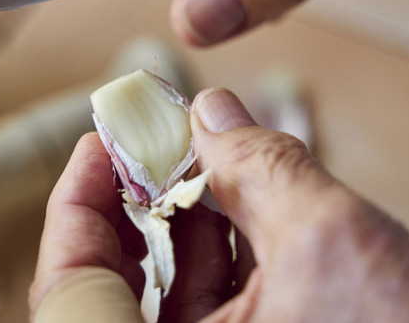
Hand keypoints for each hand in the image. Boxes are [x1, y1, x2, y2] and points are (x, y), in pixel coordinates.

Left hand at [29, 88, 408, 321]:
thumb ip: (262, 167)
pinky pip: (224, 297)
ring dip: (194, 210)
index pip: (75, 290)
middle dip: (146, 194)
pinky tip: (250, 191)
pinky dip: (232, 239)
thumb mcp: (334, 242)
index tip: (102, 138)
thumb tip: (211, 112)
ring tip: (216, 150)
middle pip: (124, 279)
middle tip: (164, 130)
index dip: (77, 206)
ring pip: (177, 284)